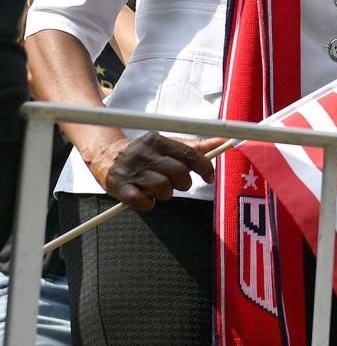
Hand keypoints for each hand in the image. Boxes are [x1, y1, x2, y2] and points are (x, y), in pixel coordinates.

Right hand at [87, 131, 225, 211]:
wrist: (105, 153)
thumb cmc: (145, 152)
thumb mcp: (167, 144)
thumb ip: (194, 146)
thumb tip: (222, 141)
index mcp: (159, 140)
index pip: (190, 154)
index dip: (204, 168)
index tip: (210, 177)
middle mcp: (146, 154)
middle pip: (179, 172)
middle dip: (185, 183)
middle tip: (178, 184)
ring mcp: (133, 171)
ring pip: (163, 188)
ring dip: (167, 194)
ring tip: (161, 190)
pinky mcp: (121, 188)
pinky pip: (143, 203)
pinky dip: (149, 204)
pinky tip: (146, 198)